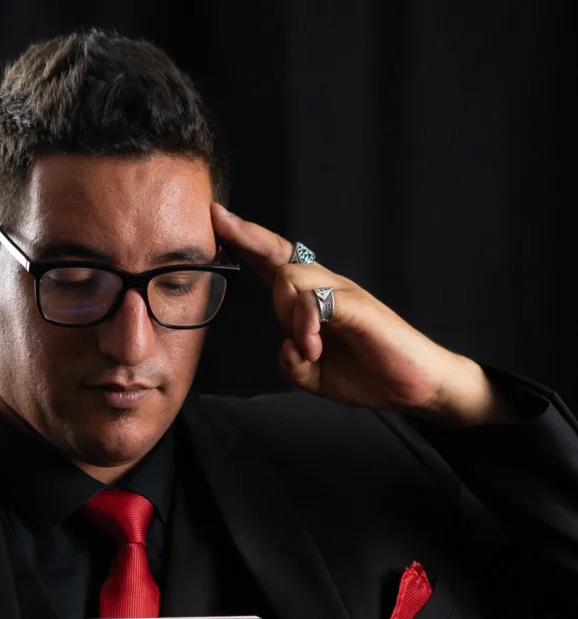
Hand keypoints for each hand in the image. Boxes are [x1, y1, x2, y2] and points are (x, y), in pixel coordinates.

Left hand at [211, 203, 515, 425]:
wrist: (416, 386)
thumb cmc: (370, 374)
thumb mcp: (316, 377)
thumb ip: (293, 363)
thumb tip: (286, 348)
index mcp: (314, 302)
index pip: (274, 264)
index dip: (246, 242)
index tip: (217, 219)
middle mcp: (328, 289)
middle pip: (279, 257)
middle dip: (248, 240)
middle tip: (228, 235)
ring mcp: (344, 295)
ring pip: (292, 278)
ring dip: (288, 316)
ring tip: (309, 350)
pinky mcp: (359, 309)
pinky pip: (319, 302)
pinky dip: (307, 326)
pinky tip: (314, 348)